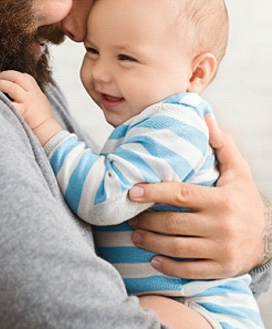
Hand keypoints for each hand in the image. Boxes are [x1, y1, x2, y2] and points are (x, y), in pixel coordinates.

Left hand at [0, 71, 61, 144]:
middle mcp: (32, 94)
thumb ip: (32, 95)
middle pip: (17, 77)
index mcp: (37, 91)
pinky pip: (8, 102)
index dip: (14, 74)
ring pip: (11, 86)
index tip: (6, 76)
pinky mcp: (22, 111)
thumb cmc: (43, 120)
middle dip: (5, 75)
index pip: (26, 77)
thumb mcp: (41, 102)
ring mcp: (27, 101)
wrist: (48, 131)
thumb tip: (20, 92)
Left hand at [128, 121, 269, 279]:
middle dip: (147, 221)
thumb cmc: (245, 200)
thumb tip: (206, 117)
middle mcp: (221, 225)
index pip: (180, 195)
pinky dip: (169, 267)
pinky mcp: (221, 269)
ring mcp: (222, 250)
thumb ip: (222, 145)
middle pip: (173, 223)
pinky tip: (154, 260)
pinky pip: (190, 270)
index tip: (133, 191)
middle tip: (130, 217)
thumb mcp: (238, 171)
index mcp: (221, 200)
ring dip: (151, 243)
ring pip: (177, 248)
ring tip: (135, 236)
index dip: (154, 192)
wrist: (270, 237)